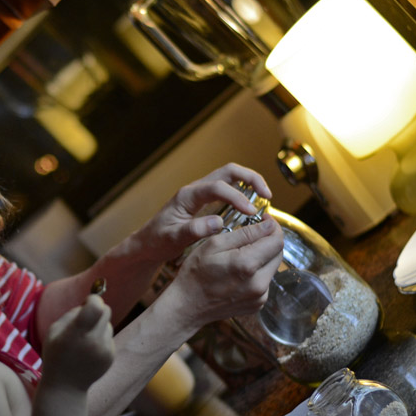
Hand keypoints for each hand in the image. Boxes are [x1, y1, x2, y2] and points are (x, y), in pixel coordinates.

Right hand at [42, 294, 114, 391]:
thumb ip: (72, 314)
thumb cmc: (55, 355)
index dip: (93, 299)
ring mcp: (105, 350)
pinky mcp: (111, 356)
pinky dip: (100, 338)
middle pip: (106, 310)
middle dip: (97, 309)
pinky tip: (89, 351)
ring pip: (108, 324)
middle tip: (85, 319)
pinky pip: (108, 336)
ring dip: (98, 326)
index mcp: (76, 334)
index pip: (96, 306)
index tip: (86, 303)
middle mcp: (94, 342)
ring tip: (83, 342)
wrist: (66, 386)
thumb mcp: (53, 331)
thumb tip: (91, 303)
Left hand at [133, 163, 273, 264]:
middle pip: (228, 171)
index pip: (217, 187)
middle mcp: (195, 189)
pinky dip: (243, 193)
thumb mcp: (173, 239)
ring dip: (250, 183)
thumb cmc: (157, 241)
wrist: (147, 244)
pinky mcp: (205, 201)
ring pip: (230, 177)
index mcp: (187, 196)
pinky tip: (253, 208)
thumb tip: (218, 223)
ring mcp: (201, 193)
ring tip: (265, 199)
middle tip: (267, 196)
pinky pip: (228, 189)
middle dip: (251, 179)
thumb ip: (194, 230)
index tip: (252, 212)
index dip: (237, 197)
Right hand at [161, 217, 283, 332]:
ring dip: (263, 257)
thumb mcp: (214, 245)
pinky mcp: (258, 304)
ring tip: (241, 254)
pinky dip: (257, 272)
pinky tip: (239, 272)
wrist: (187, 306)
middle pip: (278, 253)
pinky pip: (265, 281)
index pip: (277, 240)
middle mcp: (258, 283)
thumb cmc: (195, 273)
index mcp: (247, 265)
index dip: (273, 227)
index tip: (265, 220)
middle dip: (268, 241)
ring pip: (272, 267)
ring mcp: (260, 297)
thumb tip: (269, 225)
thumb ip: (245, 233)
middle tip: (253, 234)